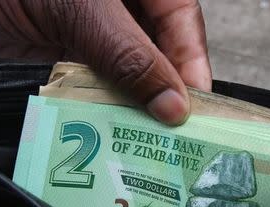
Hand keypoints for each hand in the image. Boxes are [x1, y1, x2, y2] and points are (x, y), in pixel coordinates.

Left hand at [0, 0, 210, 124]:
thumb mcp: (78, 9)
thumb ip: (129, 54)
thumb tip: (172, 103)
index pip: (181, 16)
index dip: (192, 60)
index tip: (194, 105)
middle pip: (161, 44)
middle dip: (168, 85)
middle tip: (177, 128)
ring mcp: (98, 21)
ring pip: (134, 63)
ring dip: (139, 96)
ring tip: (150, 132)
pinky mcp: (75, 43)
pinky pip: (105, 73)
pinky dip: (110, 96)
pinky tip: (117, 120)